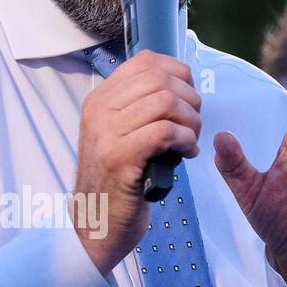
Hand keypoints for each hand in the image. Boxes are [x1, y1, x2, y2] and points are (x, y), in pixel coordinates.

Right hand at [74, 50, 201, 275]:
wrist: (94, 224)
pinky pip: (166, 132)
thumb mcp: (119, 135)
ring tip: (190, 142)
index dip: (178, 74)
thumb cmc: (117, 180)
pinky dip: (186, 141)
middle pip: (160, 79)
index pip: (146, 62)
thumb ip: (138, 109)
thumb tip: (178, 85)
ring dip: (191, 122)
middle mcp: (99, 110)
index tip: (187, 100)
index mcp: (99, 99)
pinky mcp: (120, 158)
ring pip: (166, 103)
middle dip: (190, 100)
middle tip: (193, 126)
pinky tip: (186, 155)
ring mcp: (106, 133)